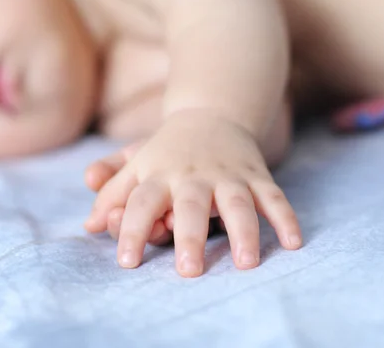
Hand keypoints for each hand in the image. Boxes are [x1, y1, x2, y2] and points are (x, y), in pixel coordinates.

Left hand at [85, 110, 301, 277]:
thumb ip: (112, 191)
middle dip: (190, 236)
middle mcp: (193, 176)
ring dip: (244, 231)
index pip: (141, 202)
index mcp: (160, 174)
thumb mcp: (136, 162)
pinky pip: (274, 197)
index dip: (132, 230)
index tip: (127, 262)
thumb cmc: (168, 149)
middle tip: (188, 270)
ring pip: (237, 203)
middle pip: (190, 204)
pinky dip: (286, 217)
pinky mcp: (256, 176)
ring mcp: (229, 175)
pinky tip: (294, 242)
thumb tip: (90, 225)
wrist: (212, 112)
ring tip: (245, 262)